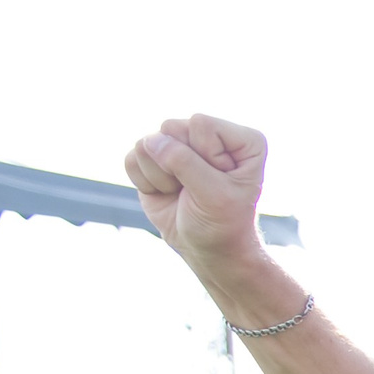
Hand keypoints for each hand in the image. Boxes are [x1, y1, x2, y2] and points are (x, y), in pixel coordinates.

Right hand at [125, 115, 270, 272]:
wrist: (207, 249)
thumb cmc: (221, 223)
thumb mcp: (213, 195)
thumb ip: (185, 163)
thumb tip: (150, 140)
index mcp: (242, 140)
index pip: (201, 124)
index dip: (203, 157)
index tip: (218, 184)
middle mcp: (209, 135)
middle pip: (172, 127)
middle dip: (178, 166)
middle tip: (196, 190)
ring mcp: (180, 143)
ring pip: (148, 142)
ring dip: (162, 177)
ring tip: (182, 193)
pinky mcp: (154, 157)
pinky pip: (132, 158)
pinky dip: (146, 183)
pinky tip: (166, 193)